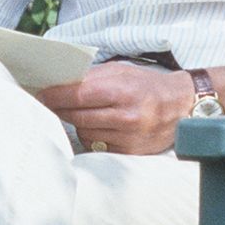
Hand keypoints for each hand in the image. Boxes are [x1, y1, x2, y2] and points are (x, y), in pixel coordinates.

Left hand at [36, 62, 195, 154]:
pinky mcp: (130, 152)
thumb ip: (92, 77)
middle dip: (60, 109)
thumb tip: (59, 83)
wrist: (182, 106)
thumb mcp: (122, 72)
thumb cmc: (148, 86)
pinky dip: (92, 136)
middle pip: (78, 116)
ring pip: (84, 133)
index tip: (41, 94)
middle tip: (49, 103)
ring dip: (76, 123)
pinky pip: (98, 146)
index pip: (79, 95)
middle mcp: (126, 116)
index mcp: (123, 91)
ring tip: (79, 113)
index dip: (56, 95)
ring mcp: (128, 137)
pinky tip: (97, 126)